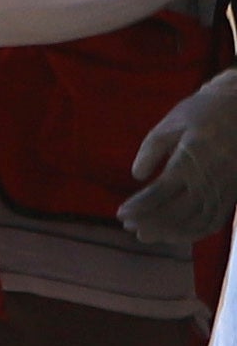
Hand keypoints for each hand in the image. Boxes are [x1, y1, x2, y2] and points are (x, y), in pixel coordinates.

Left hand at [121, 70, 236, 244]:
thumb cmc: (204, 110)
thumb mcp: (172, 122)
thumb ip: (151, 149)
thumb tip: (137, 176)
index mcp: (189, 162)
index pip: (158, 194)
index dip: (138, 208)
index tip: (120, 214)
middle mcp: (209, 180)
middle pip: (176, 213)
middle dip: (150, 223)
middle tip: (129, 227)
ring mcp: (224, 189)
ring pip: (196, 222)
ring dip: (170, 233)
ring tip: (148, 234)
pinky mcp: (234, 192)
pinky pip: (216, 220)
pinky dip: (195, 232)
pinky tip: (177, 234)